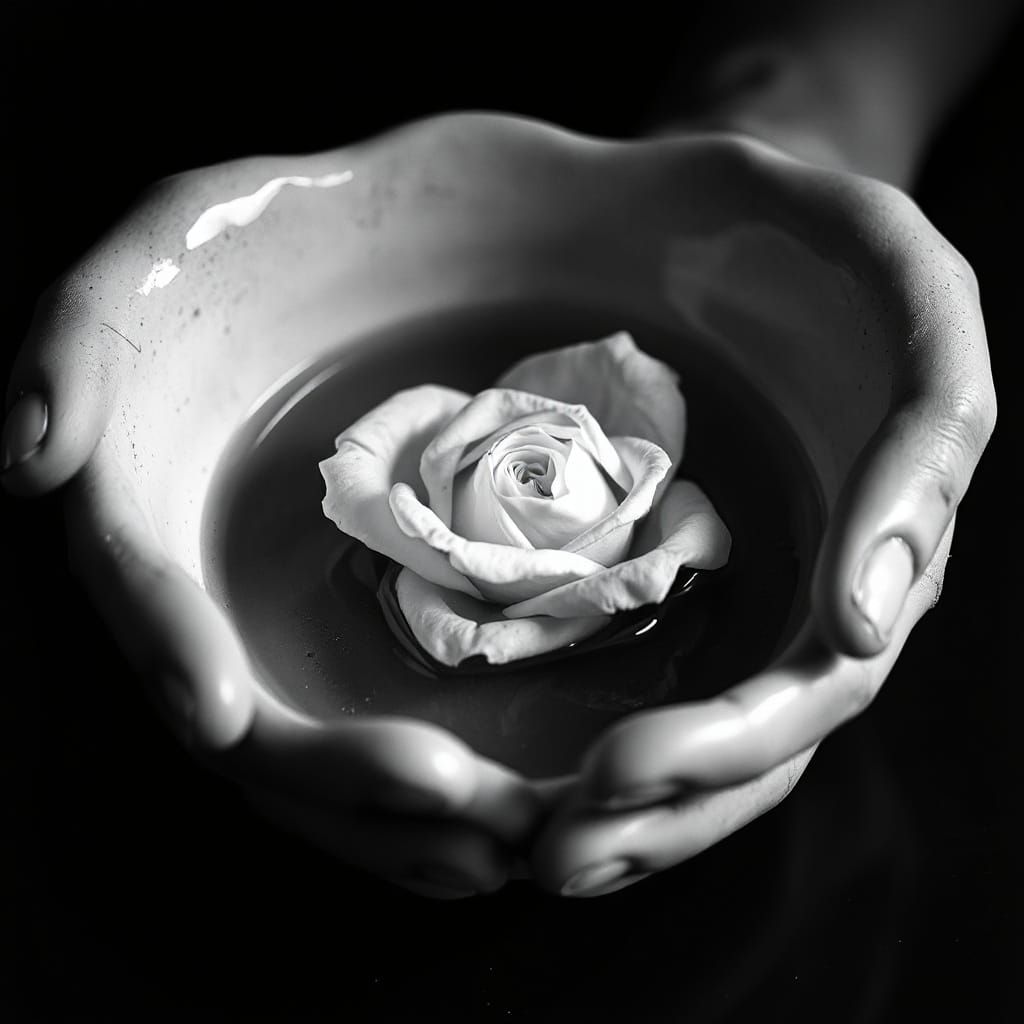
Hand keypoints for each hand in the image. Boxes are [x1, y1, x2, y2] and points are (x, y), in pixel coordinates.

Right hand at [2, 154, 540, 898]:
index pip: (142, 594)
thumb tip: (30, 463)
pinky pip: (376, 734)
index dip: (168, 652)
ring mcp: (286, 614)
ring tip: (501, 841)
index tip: (220, 715)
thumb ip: (79, 334)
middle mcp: (210, 581)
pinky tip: (491, 831)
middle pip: (246, 709)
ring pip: (316, 746)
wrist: (378, 251)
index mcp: (149, 505)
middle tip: (458, 801)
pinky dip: (422, 803)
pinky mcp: (364, 627)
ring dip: (393, 814)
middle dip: (333, 771)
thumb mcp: (170, 244)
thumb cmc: (270, 247)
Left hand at [530, 135, 993, 894]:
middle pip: (762, 739)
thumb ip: (926, 436)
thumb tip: (866, 623)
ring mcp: (766, 585)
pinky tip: (556, 799)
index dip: (730, 742)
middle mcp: (831, 583)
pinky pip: (674, 683)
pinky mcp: (696, 571)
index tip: (620, 770)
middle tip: (556, 849)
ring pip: (720, 739)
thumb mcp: (904, 290)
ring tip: (543, 856)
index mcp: (883, 540)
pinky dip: (622, 758)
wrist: (743, 223)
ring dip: (639, 815)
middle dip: (668, 805)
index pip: (818, 684)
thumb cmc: (822, 244)